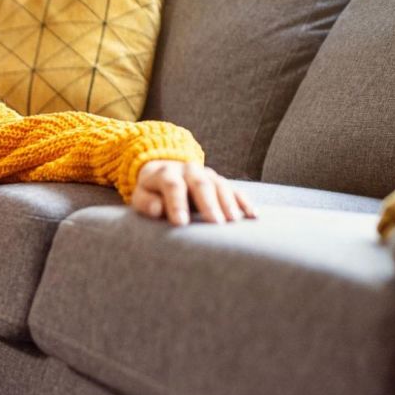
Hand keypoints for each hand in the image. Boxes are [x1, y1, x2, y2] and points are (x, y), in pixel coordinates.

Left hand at [131, 160, 256, 225]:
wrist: (166, 173)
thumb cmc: (151, 192)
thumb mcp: (141, 196)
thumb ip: (146, 202)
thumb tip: (156, 209)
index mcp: (165, 173)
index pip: (172, 185)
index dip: (176, 203)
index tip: (180, 224)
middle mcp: (189, 170)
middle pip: (201, 184)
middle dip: (208, 204)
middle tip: (215, 223)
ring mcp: (208, 174)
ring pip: (220, 186)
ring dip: (228, 203)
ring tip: (233, 221)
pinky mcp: (221, 182)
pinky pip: (236, 190)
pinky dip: (245, 202)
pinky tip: (253, 216)